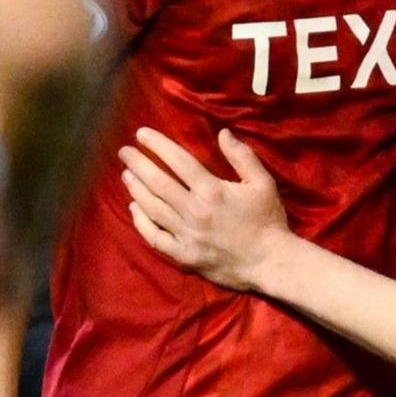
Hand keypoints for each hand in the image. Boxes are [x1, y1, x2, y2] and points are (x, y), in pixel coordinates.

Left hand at [119, 128, 288, 291]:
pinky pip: (155, 238)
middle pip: (158, 182)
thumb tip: (223, 133)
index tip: (141, 134)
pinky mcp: (184, 255)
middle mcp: (194, 211)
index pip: (178, 161)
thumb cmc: (268, 220)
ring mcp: (187, 235)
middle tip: (124, 152)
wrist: (271, 263)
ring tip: (126, 175)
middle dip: (138, 164)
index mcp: (212, 191)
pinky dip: (141, 222)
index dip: (157, 145)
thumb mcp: (262, 183)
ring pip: (153, 208)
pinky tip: (135, 208)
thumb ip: (242, 156)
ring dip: (136, 189)